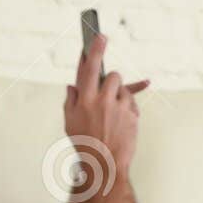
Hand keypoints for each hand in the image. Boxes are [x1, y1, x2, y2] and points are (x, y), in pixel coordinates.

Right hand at [64, 33, 148, 175]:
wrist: (105, 167)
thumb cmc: (85, 145)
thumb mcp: (70, 123)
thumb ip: (71, 101)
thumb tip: (72, 86)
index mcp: (84, 99)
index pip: (90, 66)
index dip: (95, 48)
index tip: (99, 35)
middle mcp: (102, 100)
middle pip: (113, 75)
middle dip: (111, 83)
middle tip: (107, 97)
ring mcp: (119, 108)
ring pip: (124, 89)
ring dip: (120, 97)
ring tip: (113, 117)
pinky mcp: (132, 116)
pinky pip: (132, 104)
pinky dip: (128, 110)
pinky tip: (121, 125)